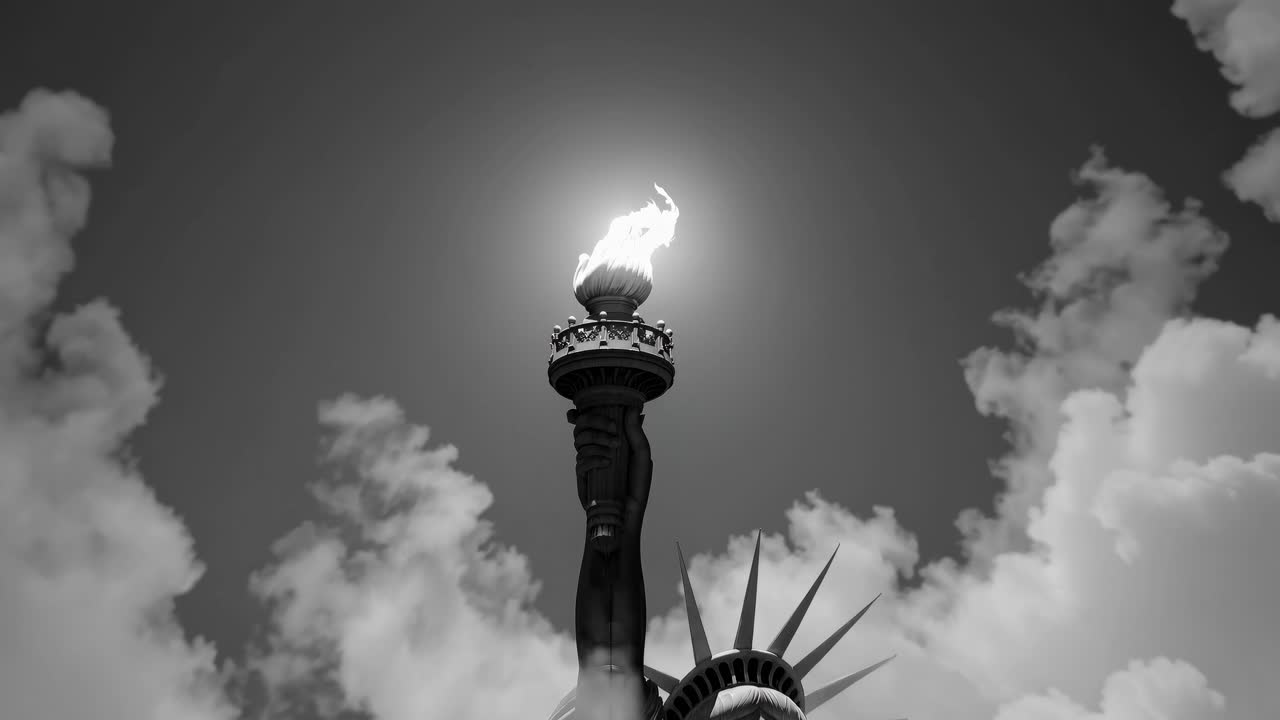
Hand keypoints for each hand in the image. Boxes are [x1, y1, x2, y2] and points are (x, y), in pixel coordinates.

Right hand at [567, 406, 651, 520]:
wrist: (628, 515)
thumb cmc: (637, 486)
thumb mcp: (641, 456)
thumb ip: (636, 432)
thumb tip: (632, 409)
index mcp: (607, 441)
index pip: (589, 421)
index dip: (582, 412)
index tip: (588, 405)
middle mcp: (595, 449)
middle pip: (582, 426)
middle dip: (595, 421)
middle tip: (613, 428)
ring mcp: (587, 463)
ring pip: (580, 441)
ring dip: (597, 440)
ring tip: (614, 450)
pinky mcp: (582, 478)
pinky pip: (580, 461)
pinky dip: (593, 458)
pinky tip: (607, 463)